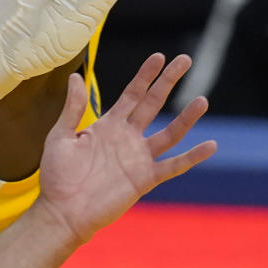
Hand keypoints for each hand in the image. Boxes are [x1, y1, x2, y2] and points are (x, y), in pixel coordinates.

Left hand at [37, 55, 214, 246]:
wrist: (62, 211)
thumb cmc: (57, 175)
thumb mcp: (61, 136)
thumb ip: (72, 108)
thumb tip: (75, 76)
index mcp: (109, 124)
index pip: (132, 93)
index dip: (145, 75)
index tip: (159, 56)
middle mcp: (128, 137)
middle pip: (154, 104)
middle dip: (168, 82)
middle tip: (185, 60)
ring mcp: (139, 158)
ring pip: (169, 133)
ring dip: (186, 117)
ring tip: (202, 100)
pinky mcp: (145, 179)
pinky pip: (173, 166)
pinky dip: (192, 157)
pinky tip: (210, 145)